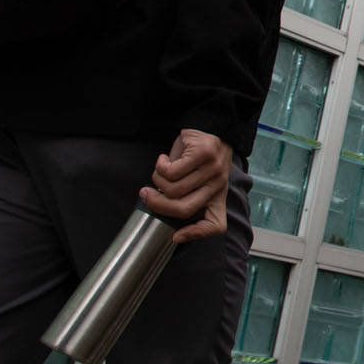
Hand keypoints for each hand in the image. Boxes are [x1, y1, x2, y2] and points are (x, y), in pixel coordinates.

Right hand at [139, 128, 232, 242]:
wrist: (211, 126)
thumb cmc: (199, 156)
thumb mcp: (199, 179)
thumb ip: (188, 194)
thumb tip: (159, 207)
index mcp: (218, 196)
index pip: (216, 224)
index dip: (196, 234)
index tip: (175, 236)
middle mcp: (218, 185)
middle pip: (183, 209)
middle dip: (158, 204)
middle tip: (146, 194)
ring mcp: (213, 170)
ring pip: (172, 189)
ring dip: (157, 180)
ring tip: (161, 170)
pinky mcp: (203, 154)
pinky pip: (171, 172)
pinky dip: (160, 166)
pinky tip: (164, 159)